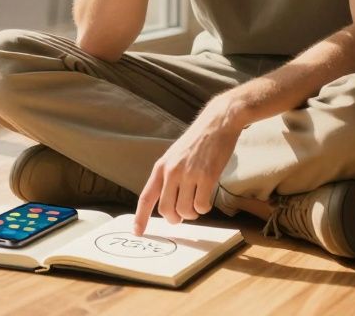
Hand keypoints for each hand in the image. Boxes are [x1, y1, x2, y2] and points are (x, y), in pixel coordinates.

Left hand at [133, 101, 242, 235]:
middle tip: (181, 217)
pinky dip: (204, 208)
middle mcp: (172, 172)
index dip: (140, 217)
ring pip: (184, 211)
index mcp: (161, 167)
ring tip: (197, 205)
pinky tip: (207, 199)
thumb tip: (168, 202)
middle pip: (166, 209)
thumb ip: (169, 176)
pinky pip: (201, 205)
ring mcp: (189, 174)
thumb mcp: (175, 156)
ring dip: (191, 214)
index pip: (146, 197)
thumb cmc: (197, 141)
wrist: (217, 123)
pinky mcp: (207, 176)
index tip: (137, 232)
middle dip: (174, 219)